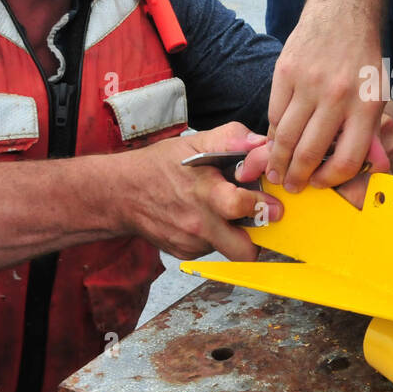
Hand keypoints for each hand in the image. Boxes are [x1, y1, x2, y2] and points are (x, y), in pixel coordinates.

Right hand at [112, 123, 282, 261]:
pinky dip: (215, 235)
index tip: (271, 202)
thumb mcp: (193, 143)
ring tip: (224, 211)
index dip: (262, 204)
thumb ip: (231, 138)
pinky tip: (204, 217)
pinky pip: (212, 249)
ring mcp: (191, 243)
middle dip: (258, 238)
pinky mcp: (185, 253)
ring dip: (235, 233)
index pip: (241, 207)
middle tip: (257, 218)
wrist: (121, 194)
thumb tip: (261, 142)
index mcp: (204, 194)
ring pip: (230, 249)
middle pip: (244, 250)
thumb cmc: (158, 167)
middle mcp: (198, 225)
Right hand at [265, 4, 385, 191]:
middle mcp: (338, 96)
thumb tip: (343, 167)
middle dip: (297, 177)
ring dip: (278, 160)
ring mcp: (309, 83)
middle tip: (290, 186)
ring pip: (287, 136)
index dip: (330, 180)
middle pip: (310, 152)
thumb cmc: (361, 58)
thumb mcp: (376, 92)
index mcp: (366, 105)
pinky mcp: (285, 71)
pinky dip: (273, 131)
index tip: (320, 184)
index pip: (346, 159)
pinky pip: (274, 113)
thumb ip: (362, 128)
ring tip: (275, 171)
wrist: (342, 13)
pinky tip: (275, 140)